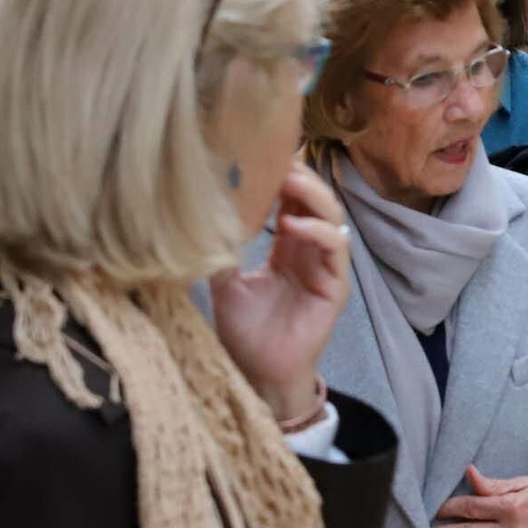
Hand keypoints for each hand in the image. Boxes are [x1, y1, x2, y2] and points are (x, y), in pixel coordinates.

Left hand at [209, 165, 350, 422]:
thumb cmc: (245, 332)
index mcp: (288, 245)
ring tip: (287, 180)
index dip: (284, 175)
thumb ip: (220, 253)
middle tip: (274, 157)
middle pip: (316, 199)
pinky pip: (336, 248)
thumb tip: (192, 221)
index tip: (261, 152)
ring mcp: (326, 266)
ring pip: (331, 216)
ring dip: (312, 195)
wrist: (258, 374)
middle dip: (299, 176)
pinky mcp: (335, 286)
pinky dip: (317, 231)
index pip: (293, 199)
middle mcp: (310, 250)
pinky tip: (292, 225)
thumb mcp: (224, 285)